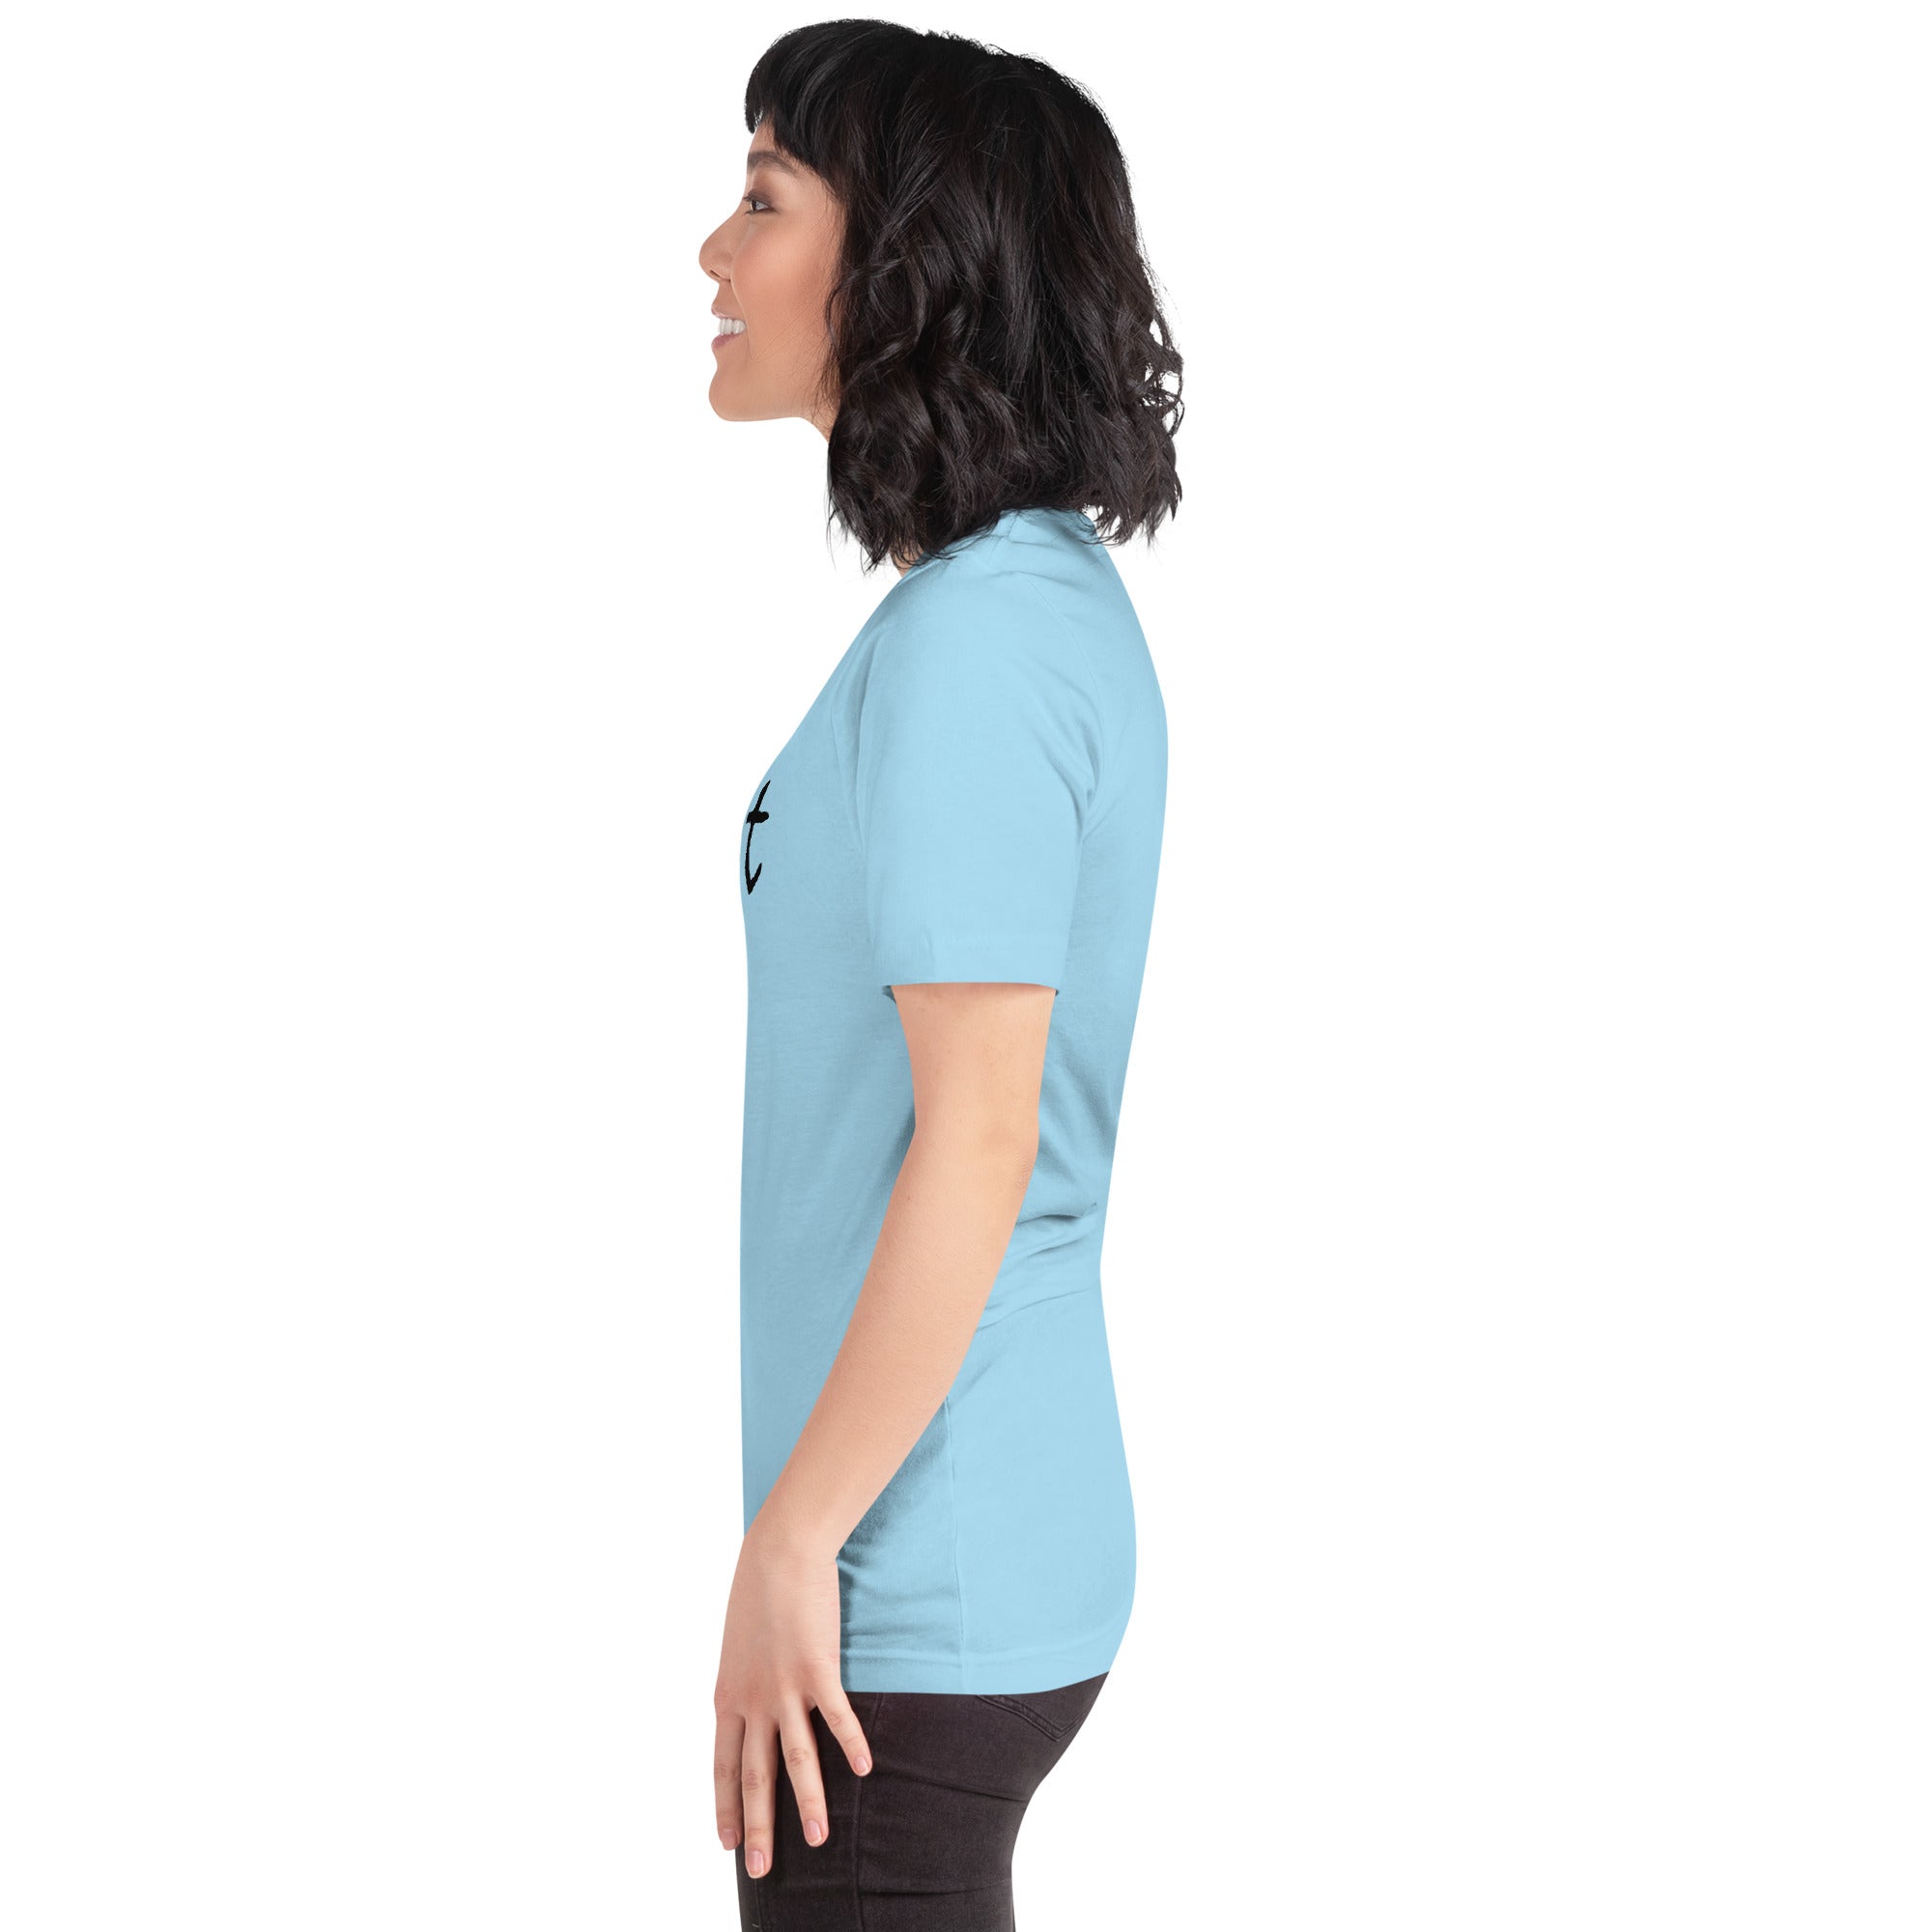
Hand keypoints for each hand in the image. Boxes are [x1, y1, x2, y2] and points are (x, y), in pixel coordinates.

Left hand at [713, 1517, 872, 1878]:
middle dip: (758, 1826)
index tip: (726, 1844)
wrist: (777, 1552)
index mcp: (727, 1696)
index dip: (724, 1806)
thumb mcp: (738, 1646)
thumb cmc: (758, 1591)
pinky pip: (836, 1717)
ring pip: (795, 1758)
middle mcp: (752, 1700)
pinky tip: (864, 1770)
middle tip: (758, 1870)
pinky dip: (850, 1744)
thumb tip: (748, 1705)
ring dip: (807, 1801)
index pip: (721, 1765)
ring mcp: (784, 1687)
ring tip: (817, 1839)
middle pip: (754, 1775)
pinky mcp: (817, 1668)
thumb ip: (744, 1682)